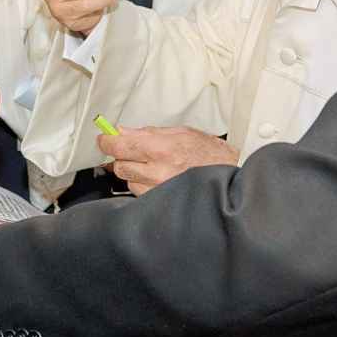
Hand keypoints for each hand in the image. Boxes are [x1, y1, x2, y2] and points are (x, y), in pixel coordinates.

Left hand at [98, 125, 237, 194]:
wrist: (232, 175)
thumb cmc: (211, 153)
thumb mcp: (181, 132)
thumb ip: (148, 132)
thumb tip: (122, 132)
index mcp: (162, 149)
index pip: (120, 146)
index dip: (107, 141)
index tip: (104, 139)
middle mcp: (158, 172)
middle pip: (121, 165)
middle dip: (123, 157)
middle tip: (134, 151)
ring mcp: (160, 191)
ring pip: (129, 182)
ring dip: (134, 173)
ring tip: (152, 167)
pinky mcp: (162, 203)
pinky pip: (140, 194)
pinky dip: (143, 186)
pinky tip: (157, 180)